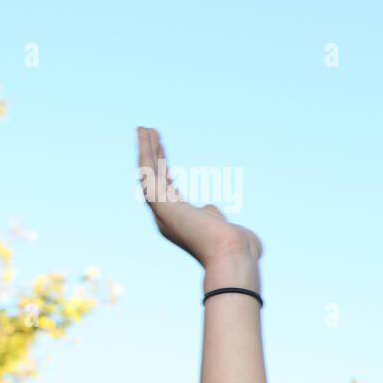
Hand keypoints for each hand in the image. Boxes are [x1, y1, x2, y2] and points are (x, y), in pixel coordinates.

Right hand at [137, 127, 262, 268]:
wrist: (233, 255)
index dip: (166, 177)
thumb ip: (213, 216)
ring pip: (149, 174)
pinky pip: (148, 171)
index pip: (170, 195)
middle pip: (157, 181)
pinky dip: (145, 151)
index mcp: (182, 224)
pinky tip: (145, 134)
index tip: (165, 163)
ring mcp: (162, 211)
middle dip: (155, 158)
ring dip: (147, 149)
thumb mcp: (224, 227)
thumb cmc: (237, 248)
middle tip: (151, 136)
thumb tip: (209, 209)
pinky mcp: (161, 203)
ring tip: (145, 128)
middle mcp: (167, 218)